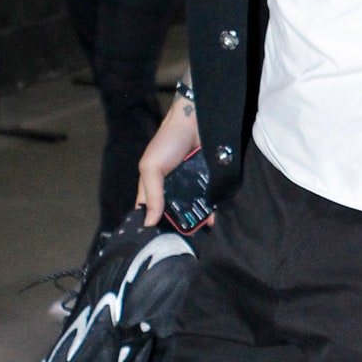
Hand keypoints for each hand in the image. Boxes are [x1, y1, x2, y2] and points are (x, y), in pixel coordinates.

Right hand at [136, 93, 200, 227]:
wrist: (195, 120)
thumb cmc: (167, 141)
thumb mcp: (151, 167)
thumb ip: (151, 194)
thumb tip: (148, 222)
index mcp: (153, 187)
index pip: (151, 211)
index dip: (153, 224)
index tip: (158, 241)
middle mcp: (171, 189)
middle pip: (174, 214)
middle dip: (179, 225)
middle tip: (184, 240)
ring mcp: (190, 186)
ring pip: (193, 209)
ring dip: (197, 219)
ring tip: (202, 231)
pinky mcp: (207, 182)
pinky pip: (209, 199)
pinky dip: (211, 209)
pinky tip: (213, 220)